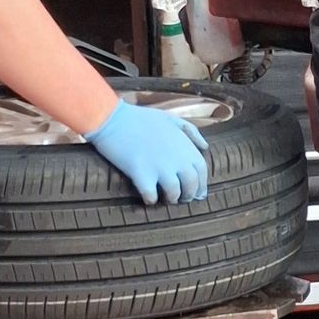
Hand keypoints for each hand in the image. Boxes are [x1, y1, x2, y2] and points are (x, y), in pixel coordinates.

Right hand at [87, 100, 210, 204]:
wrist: (113, 118)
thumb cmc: (141, 118)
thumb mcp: (171, 118)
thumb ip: (191, 131)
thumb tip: (205, 147)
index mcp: (185, 145)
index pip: (202, 170)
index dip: (201, 184)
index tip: (197, 191)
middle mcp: (176, 158)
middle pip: (191, 185)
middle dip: (188, 195)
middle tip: (181, 198)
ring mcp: (159, 167)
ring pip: (174, 193)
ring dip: (171, 199)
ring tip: (166, 199)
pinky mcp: (141, 174)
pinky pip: (151, 196)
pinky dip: (151, 200)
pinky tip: (148, 198)